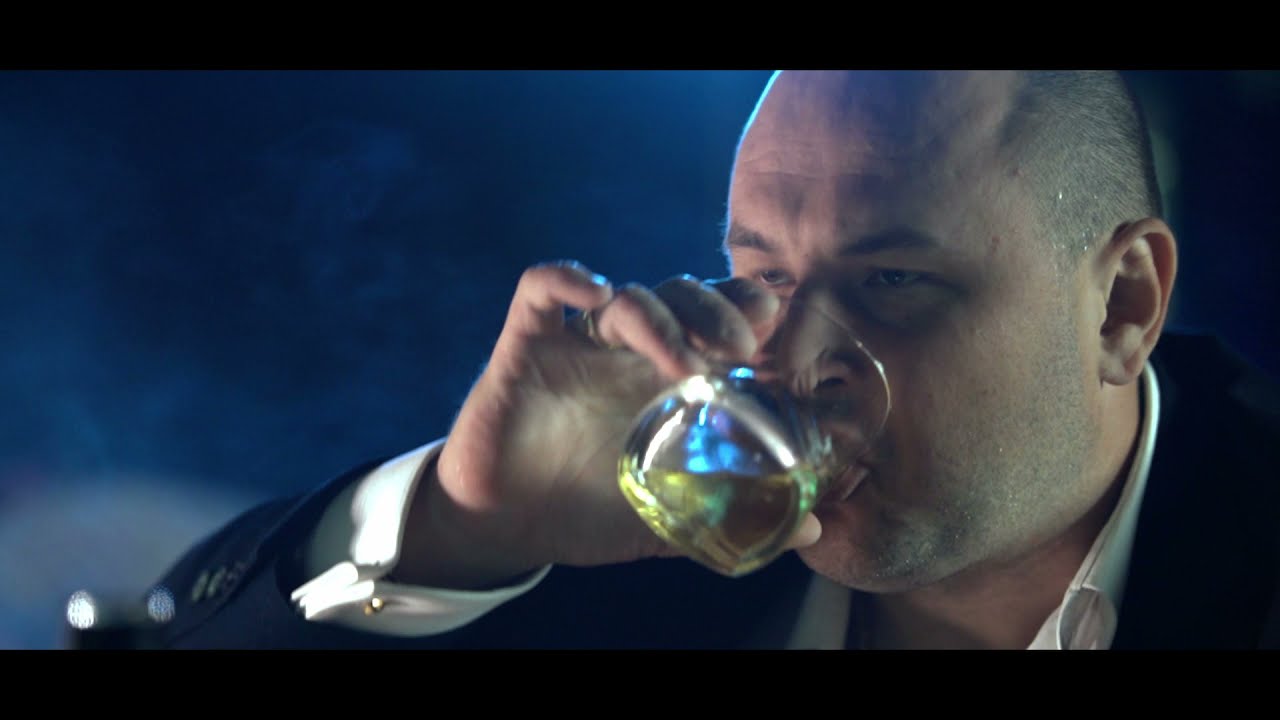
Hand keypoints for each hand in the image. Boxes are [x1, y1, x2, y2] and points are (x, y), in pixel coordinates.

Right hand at [396, 261, 797, 588]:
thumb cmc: (587, 513)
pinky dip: (568, 278)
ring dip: (662, 318)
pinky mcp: (526, 344)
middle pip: (682, 295)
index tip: (772, 340)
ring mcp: (579, 343)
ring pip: (628, 295)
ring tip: (681, 363)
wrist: (504, 525)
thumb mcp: (665, 518)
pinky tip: (595, 292)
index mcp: (668, 380)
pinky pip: (540, 288)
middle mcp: (630, 352)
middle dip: (716, 310)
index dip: (749, 313)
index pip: (718, 317)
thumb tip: (811, 532)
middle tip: (739, 348)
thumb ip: (726, 516)